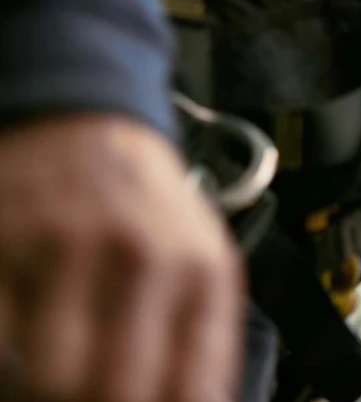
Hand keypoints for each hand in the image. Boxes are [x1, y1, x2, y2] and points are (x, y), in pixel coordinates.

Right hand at [0, 114, 244, 401]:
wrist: (85, 123)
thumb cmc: (149, 211)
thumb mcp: (203, 262)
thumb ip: (205, 343)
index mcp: (201, 273)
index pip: (191, 389)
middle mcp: (140, 258)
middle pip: (119, 392)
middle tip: (90, 396)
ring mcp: (67, 248)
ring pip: (50, 379)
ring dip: (43, 392)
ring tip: (46, 382)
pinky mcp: (3, 239)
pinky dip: (6, 359)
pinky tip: (19, 348)